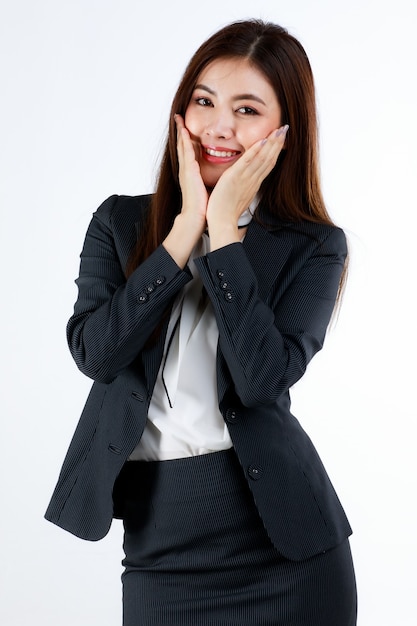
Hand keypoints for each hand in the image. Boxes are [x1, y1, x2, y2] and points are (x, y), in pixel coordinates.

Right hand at [174, 114, 207, 232]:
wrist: (196, 217)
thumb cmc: (203, 206)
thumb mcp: (205, 188)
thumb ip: (207, 179)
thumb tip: (216, 174)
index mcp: (191, 172)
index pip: (189, 151)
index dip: (187, 138)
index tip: (186, 126)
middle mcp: (186, 169)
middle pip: (182, 145)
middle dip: (180, 130)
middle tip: (178, 116)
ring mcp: (186, 170)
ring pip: (182, 146)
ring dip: (180, 131)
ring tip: (178, 118)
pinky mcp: (189, 172)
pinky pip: (186, 153)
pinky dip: (184, 141)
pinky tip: (184, 131)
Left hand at [206, 125, 288, 246]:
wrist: (223, 221)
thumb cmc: (227, 211)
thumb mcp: (240, 196)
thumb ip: (244, 186)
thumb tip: (246, 181)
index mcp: (254, 184)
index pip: (268, 165)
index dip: (275, 151)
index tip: (281, 139)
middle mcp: (253, 180)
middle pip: (269, 159)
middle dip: (278, 143)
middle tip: (285, 129)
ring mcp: (245, 179)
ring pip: (262, 159)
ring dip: (271, 143)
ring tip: (279, 130)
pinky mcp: (234, 178)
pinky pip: (247, 162)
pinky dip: (255, 151)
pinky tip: (262, 141)